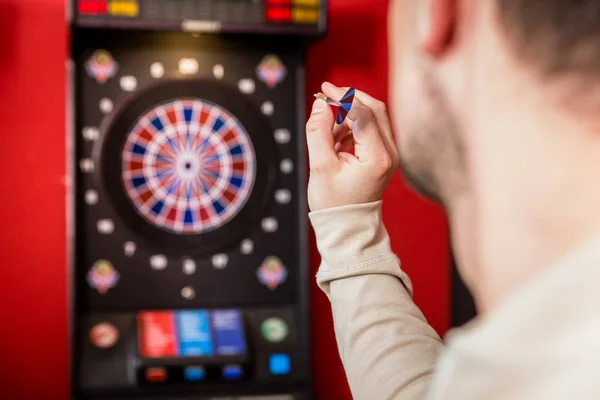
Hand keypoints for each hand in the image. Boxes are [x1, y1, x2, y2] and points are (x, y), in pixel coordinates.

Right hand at [306, 82, 398, 211]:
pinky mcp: (383, 154)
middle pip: (374, 109)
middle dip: (349, 99)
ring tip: (327, 135)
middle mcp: (390, 153)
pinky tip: (335, 141)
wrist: (349, 227)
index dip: (342, 97)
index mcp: (377, 157)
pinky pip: (369, 129)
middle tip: (326, 95)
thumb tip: (321, 104)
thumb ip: (318, 132)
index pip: (362, 114)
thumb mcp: (320, 167)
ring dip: (348, 115)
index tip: (323, 89)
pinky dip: (352, 127)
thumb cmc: (335, 204)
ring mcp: (389, 154)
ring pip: (372, 117)